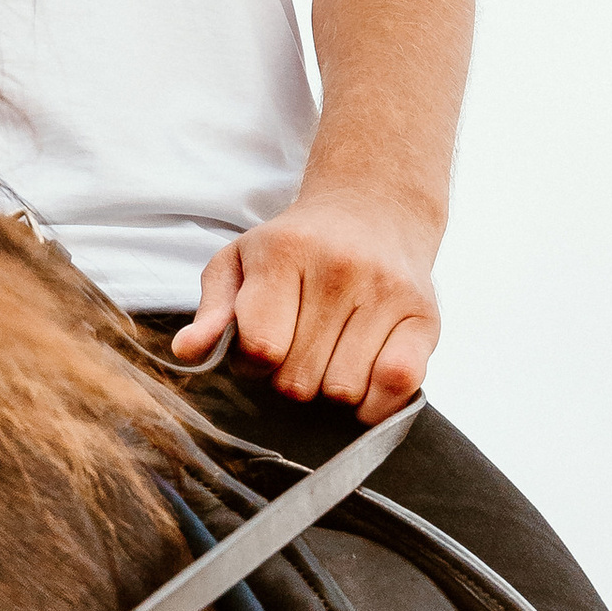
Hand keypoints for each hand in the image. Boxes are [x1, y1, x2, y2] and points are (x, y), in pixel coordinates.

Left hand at [171, 186, 441, 424]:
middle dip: (289, 378)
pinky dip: (374, 401)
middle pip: (299, 379)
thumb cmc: (294, 247)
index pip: (261, 349)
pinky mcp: (425, 317)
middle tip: (299, 347)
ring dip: (329, 388)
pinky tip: (362, 374)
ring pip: (343, 391)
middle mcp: (340, 268)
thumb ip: (211, 311)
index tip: (262, 345)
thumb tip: (186, 351)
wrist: (373, 210)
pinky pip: (396, 387)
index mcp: (284, 252)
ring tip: (329, 353)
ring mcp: (388, 292)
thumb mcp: (239, 263)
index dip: (253, 362)